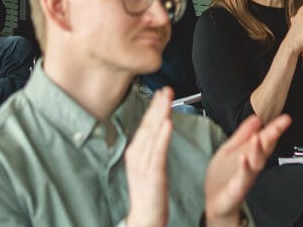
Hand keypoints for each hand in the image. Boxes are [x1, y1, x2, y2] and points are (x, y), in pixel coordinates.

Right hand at [125, 87, 173, 226]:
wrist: (145, 219)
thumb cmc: (149, 195)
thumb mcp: (145, 167)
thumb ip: (150, 148)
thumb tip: (158, 130)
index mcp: (134, 152)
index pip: (145, 125)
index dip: (153, 108)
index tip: (161, 93)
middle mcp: (136, 155)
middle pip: (148, 125)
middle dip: (157, 106)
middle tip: (166, 89)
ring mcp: (143, 164)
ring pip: (153, 134)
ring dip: (160, 114)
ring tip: (167, 99)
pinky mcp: (153, 173)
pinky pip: (158, 151)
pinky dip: (163, 136)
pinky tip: (168, 124)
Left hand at [204, 112, 292, 225]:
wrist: (215, 201)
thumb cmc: (224, 177)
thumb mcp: (231, 149)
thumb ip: (244, 133)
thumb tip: (256, 118)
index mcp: (250, 155)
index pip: (265, 139)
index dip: (275, 128)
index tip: (285, 119)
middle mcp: (251, 166)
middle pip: (264, 150)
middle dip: (271, 137)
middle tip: (279, 125)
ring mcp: (244, 178)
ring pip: (254, 164)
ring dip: (257, 151)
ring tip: (258, 137)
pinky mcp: (234, 191)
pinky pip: (241, 180)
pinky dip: (244, 170)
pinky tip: (244, 160)